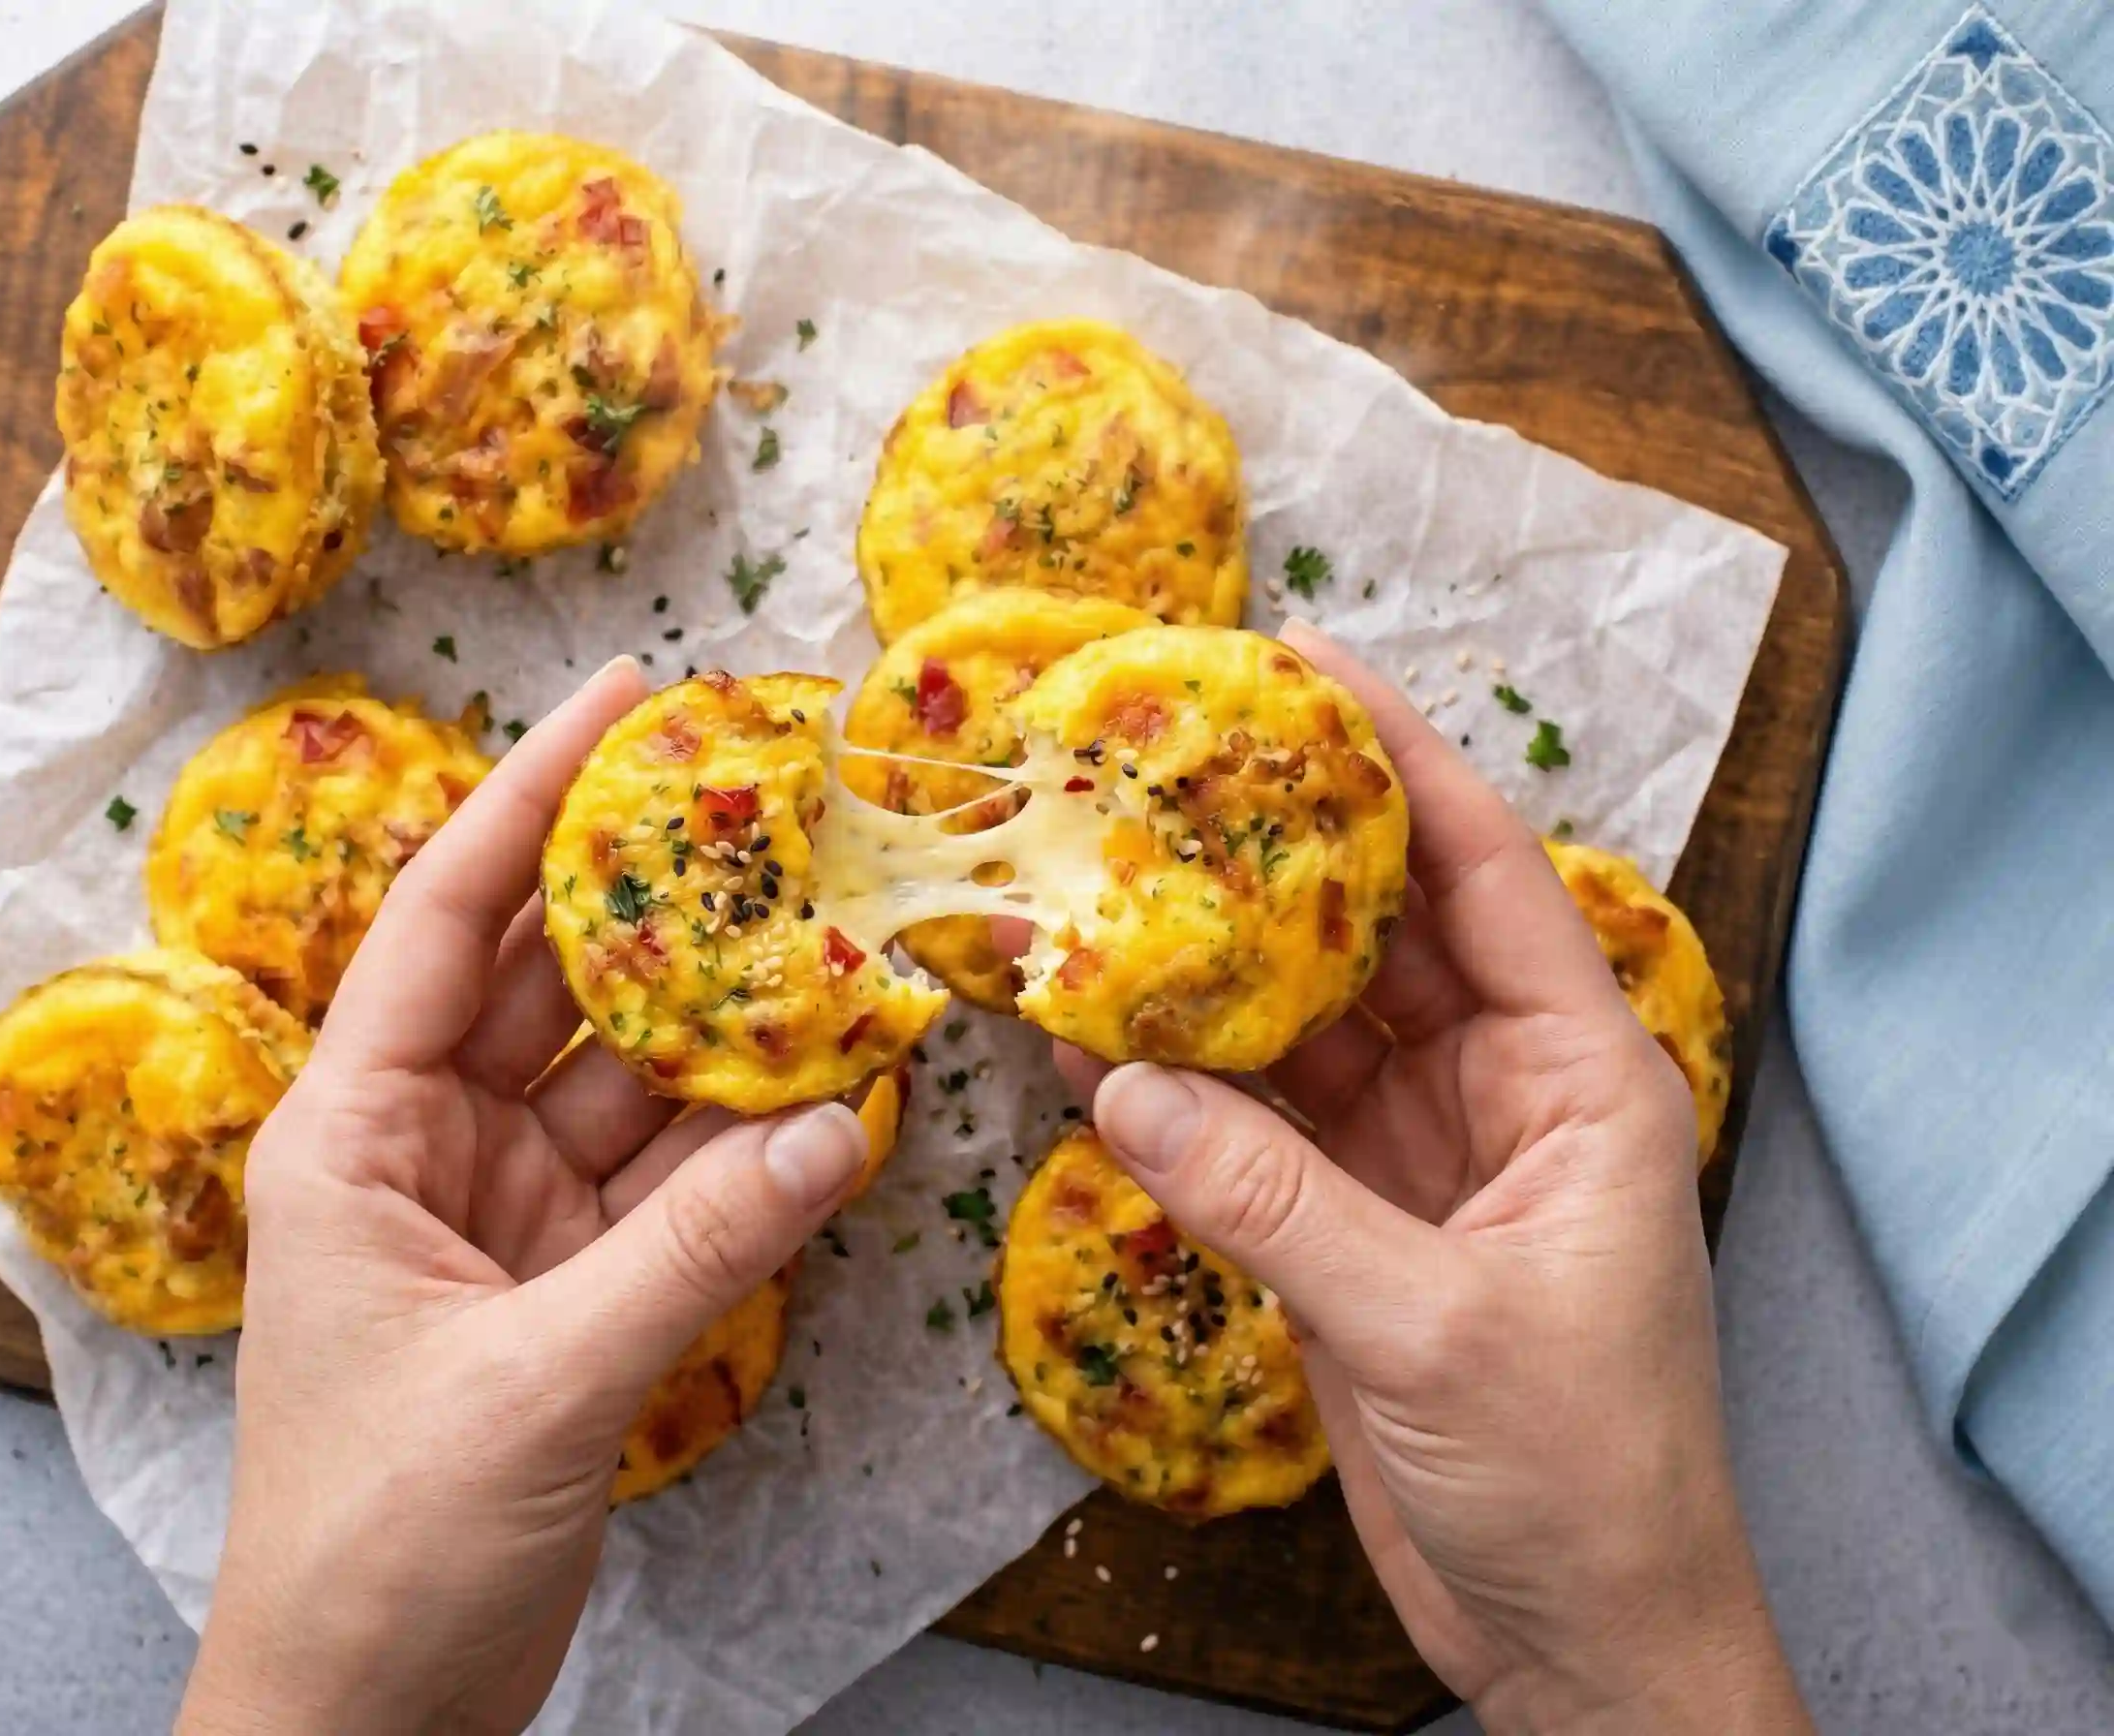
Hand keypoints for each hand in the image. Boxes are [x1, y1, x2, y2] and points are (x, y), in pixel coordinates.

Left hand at [178, 656, 873, 1735]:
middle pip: (554, 982)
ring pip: (631, 1082)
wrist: (366, 1713)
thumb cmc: (379, 1544)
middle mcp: (426, 1148)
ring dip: (727, 1026)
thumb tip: (843, 1131)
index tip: (624, 694)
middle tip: (772, 801)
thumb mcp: (538, 1381)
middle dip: (657, 895)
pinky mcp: (570, 1288)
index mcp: (354, 1133)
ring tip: (840, 938)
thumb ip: (697, 1251)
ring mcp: (505, 1217)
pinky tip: (832, 1093)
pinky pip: (672, 1182)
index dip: (533, 794)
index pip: (449, 919)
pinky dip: (746, 1145)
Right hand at [1065, 620, 1809, 1734]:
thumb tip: (1124, 1085)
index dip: (1405, 762)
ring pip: (1301, 1034)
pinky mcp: (1351, 1235)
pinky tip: (1094, 1053)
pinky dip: (1181, 1099)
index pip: (1488, 877)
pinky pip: (1254, 1136)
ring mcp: (1417, 1163)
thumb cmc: (1581, 1478)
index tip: (1313, 665)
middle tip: (1167, 766)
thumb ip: (1273, 1203)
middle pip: (1378, 936)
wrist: (1581, 1638)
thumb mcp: (1432, 1326)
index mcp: (1580, 1078)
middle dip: (1278, 855)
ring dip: (1208, 981)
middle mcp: (1499, 1095)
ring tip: (1099, 897)